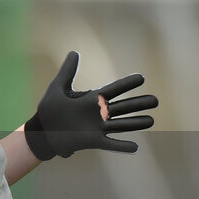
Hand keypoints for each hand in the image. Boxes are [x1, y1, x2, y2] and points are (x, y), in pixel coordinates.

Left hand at [25, 51, 157, 159]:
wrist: (42, 131)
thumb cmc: (48, 110)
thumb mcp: (56, 88)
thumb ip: (66, 71)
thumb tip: (75, 52)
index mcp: (91, 100)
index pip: (113, 90)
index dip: (127, 84)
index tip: (142, 78)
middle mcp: (98, 114)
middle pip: (123, 107)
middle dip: (139, 104)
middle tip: (156, 100)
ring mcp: (97, 128)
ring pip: (121, 125)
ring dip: (136, 123)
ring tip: (152, 120)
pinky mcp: (92, 141)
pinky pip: (110, 144)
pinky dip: (122, 146)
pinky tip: (135, 146)